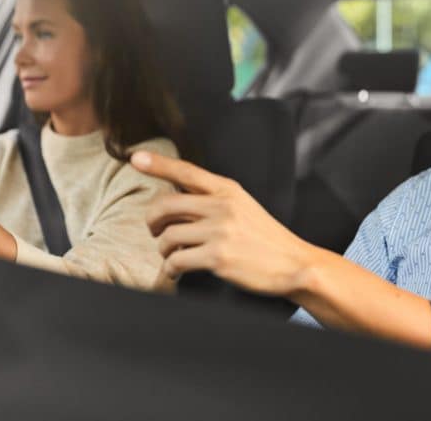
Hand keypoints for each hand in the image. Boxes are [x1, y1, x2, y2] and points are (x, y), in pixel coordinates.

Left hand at [131, 151, 320, 296]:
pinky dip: (171, 270)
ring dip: (163, 250)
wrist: (294, 264)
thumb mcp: (242, 206)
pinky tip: (177, 273)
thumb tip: (175, 198)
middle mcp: (222, 207)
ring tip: (173, 257)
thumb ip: (213, 199)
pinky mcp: (218, 258)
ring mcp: (220, 232)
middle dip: (152, 221)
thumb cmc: (264, 238)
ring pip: (168, 237)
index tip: (136, 157)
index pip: (186, 172)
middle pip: (165, 206)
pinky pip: (177, 261)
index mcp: (228, 190)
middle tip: (154, 231)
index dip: (158, 164)